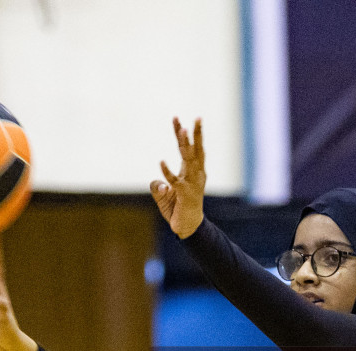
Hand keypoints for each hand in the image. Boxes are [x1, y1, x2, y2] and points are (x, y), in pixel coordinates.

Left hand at [149, 117, 205, 238]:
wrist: (187, 228)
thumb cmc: (177, 208)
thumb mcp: (163, 195)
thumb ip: (157, 186)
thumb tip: (159, 184)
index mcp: (191, 172)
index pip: (187, 148)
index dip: (181, 134)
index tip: (176, 118)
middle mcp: (195, 175)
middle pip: (196, 150)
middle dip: (196, 134)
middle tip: (198, 118)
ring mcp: (192, 184)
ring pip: (190, 160)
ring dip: (186, 145)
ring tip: (183, 131)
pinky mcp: (185, 194)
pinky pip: (175, 181)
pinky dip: (167, 172)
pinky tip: (161, 162)